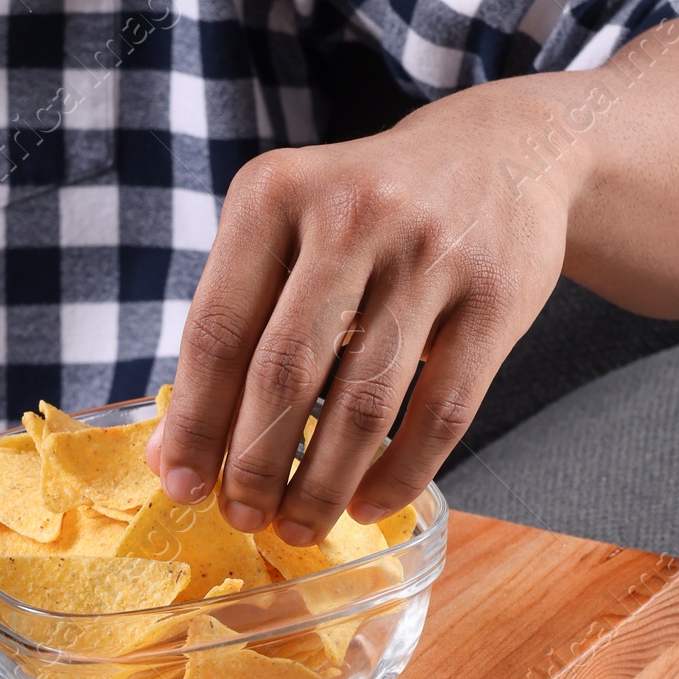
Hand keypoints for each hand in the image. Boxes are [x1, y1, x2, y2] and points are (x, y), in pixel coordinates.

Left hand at [149, 75, 576, 540]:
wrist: (502, 152)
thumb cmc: (367, 211)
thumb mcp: (289, 228)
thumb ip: (235, 323)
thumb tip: (176, 451)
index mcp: (275, 193)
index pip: (217, 330)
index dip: (195, 421)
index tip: (180, 484)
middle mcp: (352, 214)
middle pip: (284, 372)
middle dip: (255, 464)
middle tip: (241, 516)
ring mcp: (430, 255)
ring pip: (364, 403)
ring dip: (323, 484)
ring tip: (300, 526)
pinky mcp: (496, 298)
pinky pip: (443, 412)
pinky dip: (401, 473)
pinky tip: (369, 503)